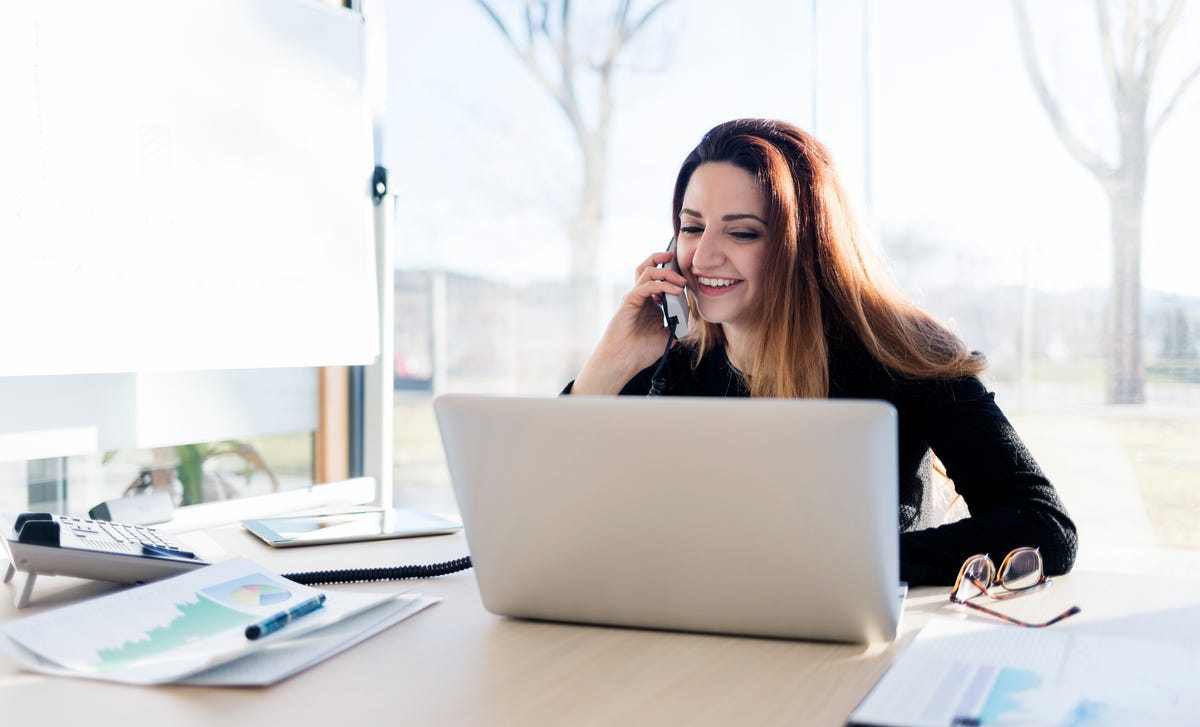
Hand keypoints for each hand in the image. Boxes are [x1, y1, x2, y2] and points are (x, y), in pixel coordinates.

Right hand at [571, 251, 688, 394]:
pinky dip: (663, 285)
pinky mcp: (630, 301)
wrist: (624, 361)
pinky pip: (647, 286)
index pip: (658, 280)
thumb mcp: (666, 337)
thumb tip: (687, 322)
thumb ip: (676, 326)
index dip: (671, 275)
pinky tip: (675, 290)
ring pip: (648, 272)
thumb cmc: (640, 351)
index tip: (686, 280)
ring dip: (666, 272)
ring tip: (680, 280)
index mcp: (649, 303)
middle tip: (678, 262)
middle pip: (648, 268)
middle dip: (663, 260)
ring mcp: (634, 297)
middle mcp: (640, 297)